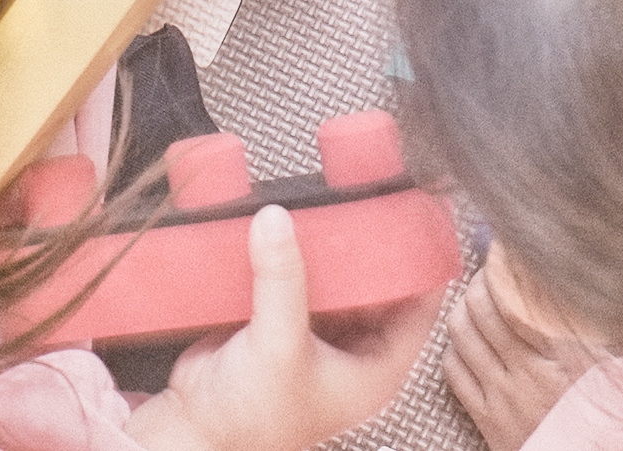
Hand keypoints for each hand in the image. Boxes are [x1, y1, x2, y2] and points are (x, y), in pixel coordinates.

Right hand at [131, 207, 447, 450]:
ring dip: (338, 249)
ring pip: (343, 282)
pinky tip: (301, 223)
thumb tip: (277, 219)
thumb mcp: (278, 344)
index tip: (425, 212)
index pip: (422, 305)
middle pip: (383, 286)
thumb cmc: (250, 416)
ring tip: (342, 198)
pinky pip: (304, 281)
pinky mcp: (286, 323)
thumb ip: (281, 280)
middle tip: (379, 194)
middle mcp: (354, 352)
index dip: (426, 260)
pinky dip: (303, 256)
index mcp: (376, 369)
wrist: (195, 427)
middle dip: (378, 247)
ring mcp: (320, 337)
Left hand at [443, 244, 594, 450]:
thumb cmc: (597, 409)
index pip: (524, 293)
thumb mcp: (604, 362)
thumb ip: (580, 320)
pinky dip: (455, 346)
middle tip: (489, 271)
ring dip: (464, 307)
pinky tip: (470, 343)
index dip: (507, 261)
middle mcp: (532, 372)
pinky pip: (453, 368)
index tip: (505, 245)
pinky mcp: (486, 417)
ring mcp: (505, 395)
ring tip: (476, 300)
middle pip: (485, 305)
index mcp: (569, 356)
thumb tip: (557, 274)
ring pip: (462, 331)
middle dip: (481, 279)